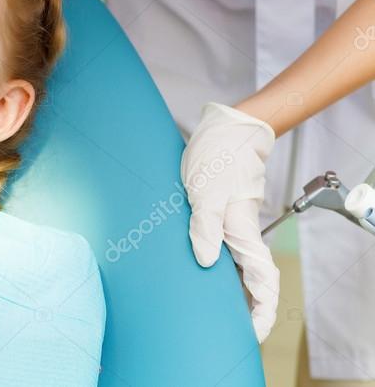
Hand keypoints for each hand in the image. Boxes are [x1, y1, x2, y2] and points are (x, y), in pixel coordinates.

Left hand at [181, 102, 278, 341]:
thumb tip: (206, 262)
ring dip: (229, 290)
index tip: (252, 333)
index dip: (261, 311)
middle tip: (226, 331)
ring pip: (236, 267)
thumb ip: (205, 225)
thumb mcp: (206, 190)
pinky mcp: (218, 215)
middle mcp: (240, 233)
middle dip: (244, 309)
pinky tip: (201, 273)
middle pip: (251, 281)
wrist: (225, 129)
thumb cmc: (219, 156)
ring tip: (211, 312)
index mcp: (243, 232)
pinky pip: (222, 249)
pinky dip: (215, 267)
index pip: (262, 282)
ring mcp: (230, 225)